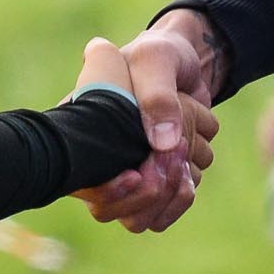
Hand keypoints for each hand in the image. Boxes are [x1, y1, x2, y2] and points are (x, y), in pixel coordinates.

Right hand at [70, 9, 224, 233]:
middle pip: (110, 211)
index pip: (82, 181)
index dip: (108, 189)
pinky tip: (190, 164)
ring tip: (184, 154)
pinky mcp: (153, 185)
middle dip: (148, 190)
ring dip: (170, 190)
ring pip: (142, 217)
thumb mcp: (155, 60)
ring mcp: (125, 179)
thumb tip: (164, 144)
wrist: (183, 65)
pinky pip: (165, 212)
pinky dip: (182, 193)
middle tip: (173, 156)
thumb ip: (157, 95)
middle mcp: (98, 163)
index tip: (136, 173)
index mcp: (82, 131)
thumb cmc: (157, 56)